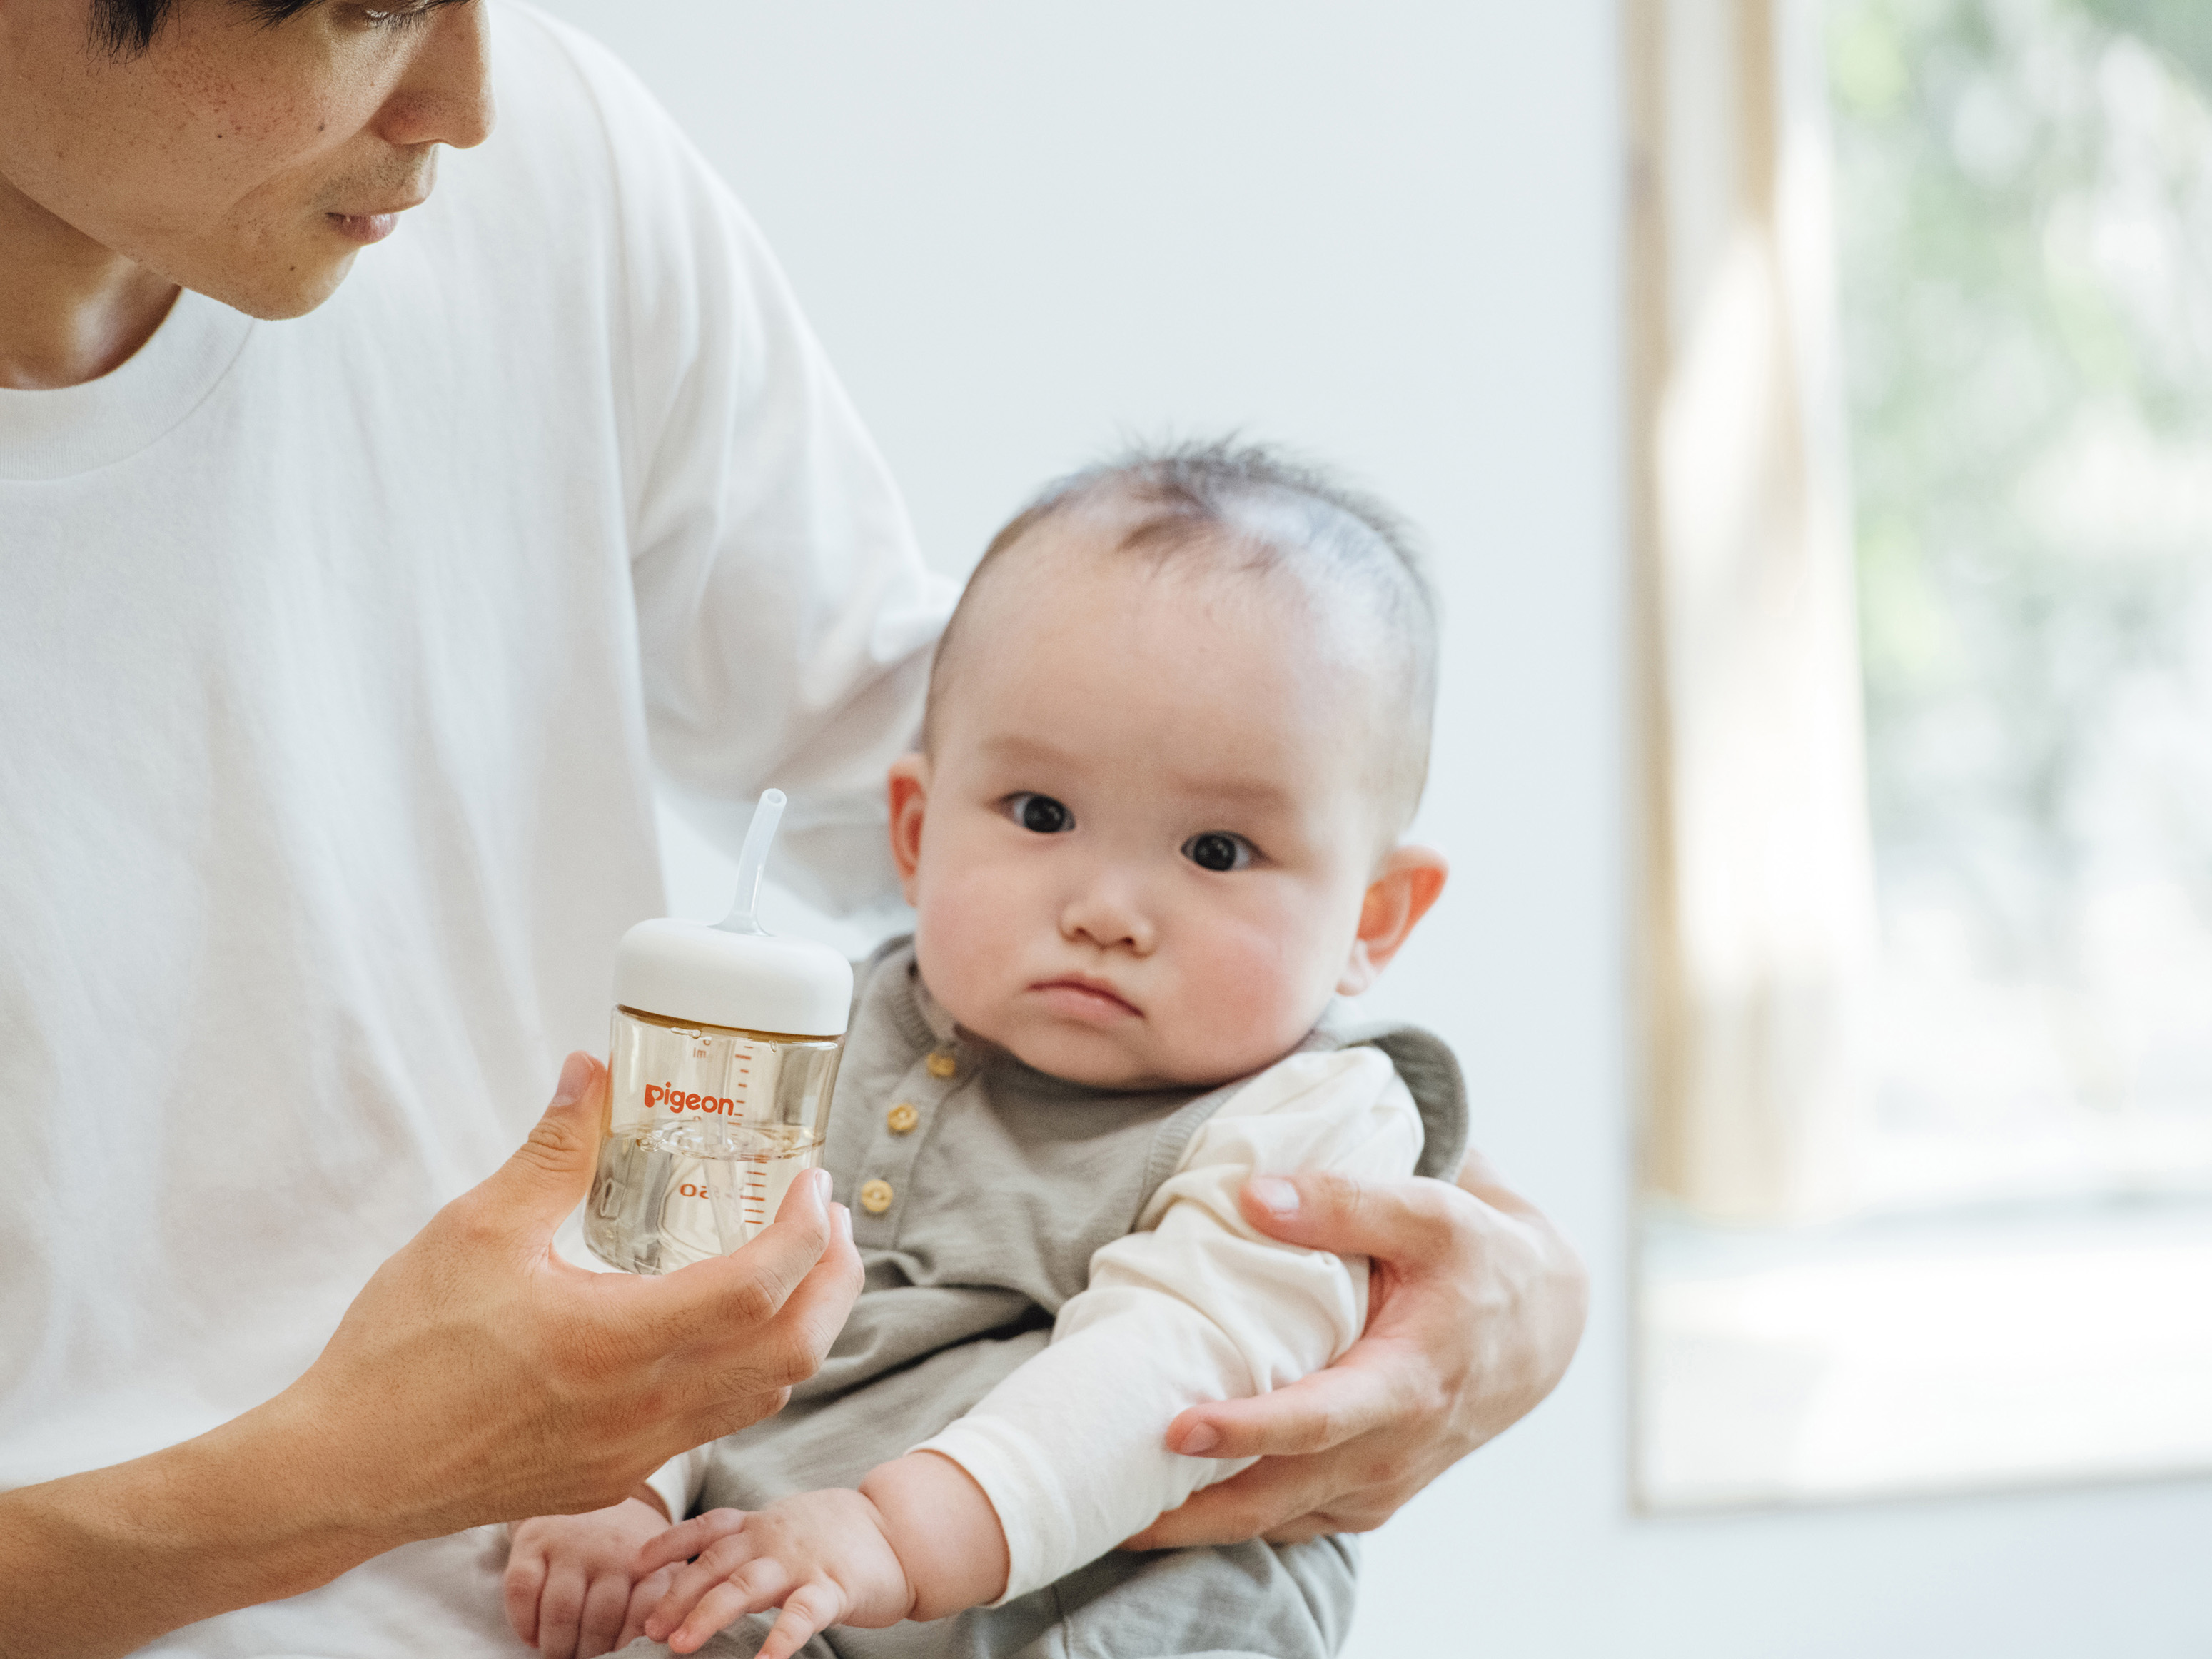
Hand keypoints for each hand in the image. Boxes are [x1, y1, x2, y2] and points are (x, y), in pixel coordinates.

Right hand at [272, 1051, 862, 1538]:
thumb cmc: (402, 1353)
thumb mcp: (476, 1230)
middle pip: (792, 1352)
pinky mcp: (614, 1475)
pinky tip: (727, 1326)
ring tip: (799, 1263)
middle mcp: (644, 1409)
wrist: (346, 1471)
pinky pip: (716, 1422)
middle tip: (829, 1218)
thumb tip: (592, 1070)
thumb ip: (553, 1149)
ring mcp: (635, 1453)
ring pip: (763, 1396)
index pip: (759, 1287)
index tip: (814, 1181)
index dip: (805, 1230)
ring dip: (801, 1327)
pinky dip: (750, 1369)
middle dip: (834, 1279)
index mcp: (617, 1342)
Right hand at [505, 1494, 674, 1658]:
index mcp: (648, 1561)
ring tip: (558, 1653)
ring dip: (557, 1645)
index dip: (625, 1644)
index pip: (641, 1614)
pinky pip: (522, 1591)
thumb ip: (656, 1604)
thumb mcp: (655, 1567)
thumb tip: (654, 1643)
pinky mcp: (533, 1542)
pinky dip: (524, 1624)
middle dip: (587, 1653)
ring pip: (561, 1611)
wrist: (586, 1490)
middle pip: (599, 1620)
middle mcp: (610, 1550)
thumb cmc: (624, 1548)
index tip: (615, 1653)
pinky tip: (533, 1635)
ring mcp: (570, 1545)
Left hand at [636, 1493, 910, 1658]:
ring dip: (710, 1614)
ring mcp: (802, 1562)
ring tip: (682, 1645)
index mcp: (759, 1525)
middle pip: (715, 1564)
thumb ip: (743, 1543)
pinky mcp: (834, 1588)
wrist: (899, 1529)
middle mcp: (773, 1539)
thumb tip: (691, 1575)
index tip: (634, 1564)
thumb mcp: (783, 1525)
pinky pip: (803, 1615)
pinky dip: (781, 1639)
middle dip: (678, 1595)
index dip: (668, 1543)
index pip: (705, 1528)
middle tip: (649, 1627)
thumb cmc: (832, 1534)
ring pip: (747, 1587)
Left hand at [1124, 1148, 1585, 1547]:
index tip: (1174, 1429)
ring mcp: (1380, 1484)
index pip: (1317, 1423)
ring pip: (1275, 1520)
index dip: (1245, 1431)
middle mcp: (1392, 1453)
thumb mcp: (1432, 1212)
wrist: (1542, 1323)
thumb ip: (1343, 1202)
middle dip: (1190, 1511)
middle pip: (1276, 1499)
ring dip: (1200, 1522)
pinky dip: (1233, 1513)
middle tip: (1105, 1504)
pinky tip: (1172, 1496)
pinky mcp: (1368, 1494)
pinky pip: (1289, 1518)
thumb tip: (1253, 1195)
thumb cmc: (1481, 1259)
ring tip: (1115, 1507)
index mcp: (1409, 1386)